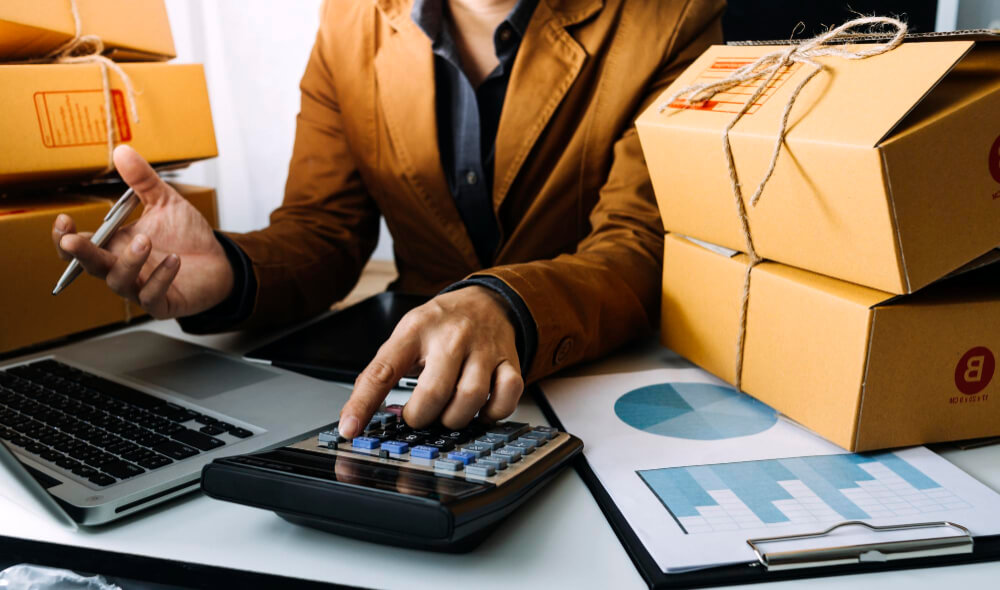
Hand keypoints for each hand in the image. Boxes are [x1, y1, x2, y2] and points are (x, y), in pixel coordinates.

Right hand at [51, 145, 233, 318]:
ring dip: (128, 261)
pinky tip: (174, 261)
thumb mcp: (165, 202)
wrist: (219, 261)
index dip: (64, 238)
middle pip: (90, 266)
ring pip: (119, 281)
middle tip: (74, 241)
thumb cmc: (187, 235)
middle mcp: (121, 268)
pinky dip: (160, 278)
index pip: (79, 246)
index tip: (64, 221)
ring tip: (145, 240)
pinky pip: (152, 296)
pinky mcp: (162, 303)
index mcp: (114, 245)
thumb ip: (143, 180)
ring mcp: (140, 288)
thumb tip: (122, 151)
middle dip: (81, 253)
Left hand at [338, 287, 524, 437]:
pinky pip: (507, 396)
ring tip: (447, 413)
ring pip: (470, 398)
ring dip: (455, 419)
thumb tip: (356, 416)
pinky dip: (492, 413)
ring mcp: (484, 348)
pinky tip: (480, 409)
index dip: (363, 404)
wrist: (488, 300)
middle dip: (420, 417)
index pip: (382, 370)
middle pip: (434, 392)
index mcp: (416, 329)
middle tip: (418, 416)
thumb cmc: (441, 325)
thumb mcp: (406, 335)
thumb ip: (382, 372)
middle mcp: (451, 336)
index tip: (350, 429)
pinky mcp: (510, 360)